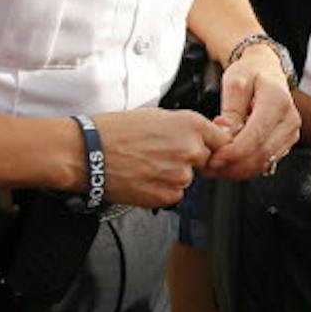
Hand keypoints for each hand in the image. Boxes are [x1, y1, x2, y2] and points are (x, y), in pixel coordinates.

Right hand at [86, 107, 230, 207]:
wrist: (87, 153)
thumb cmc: (114, 131)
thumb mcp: (156, 116)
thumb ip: (186, 127)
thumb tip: (205, 135)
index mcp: (191, 125)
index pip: (222, 140)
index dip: (210, 144)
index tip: (201, 147)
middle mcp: (190, 149)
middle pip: (205, 160)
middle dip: (188, 159)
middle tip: (160, 154)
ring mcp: (180, 175)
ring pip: (187, 178)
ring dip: (172, 175)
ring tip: (145, 164)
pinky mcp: (167, 195)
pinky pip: (174, 194)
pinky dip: (161, 189)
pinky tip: (142, 178)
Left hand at [199, 44, 299, 179]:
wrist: (266, 70)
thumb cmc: (250, 73)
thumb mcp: (235, 82)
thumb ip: (231, 108)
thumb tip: (225, 132)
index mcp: (278, 101)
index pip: (256, 136)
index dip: (234, 152)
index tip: (213, 158)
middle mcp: (290, 119)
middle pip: (261, 154)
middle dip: (233, 165)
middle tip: (208, 167)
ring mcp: (290, 133)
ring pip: (264, 162)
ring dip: (238, 170)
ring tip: (214, 167)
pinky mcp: (286, 142)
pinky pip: (266, 162)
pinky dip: (246, 168)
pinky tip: (228, 164)